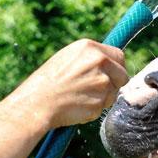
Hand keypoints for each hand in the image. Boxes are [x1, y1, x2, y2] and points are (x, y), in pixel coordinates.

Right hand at [11, 39, 128, 129]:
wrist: (34, 104)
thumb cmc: (46, 83)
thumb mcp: (67, 59)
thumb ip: (90, 59)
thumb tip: (110, 62)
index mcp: (90, 48)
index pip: (119, 56)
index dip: (116, 67)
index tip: (111, 74)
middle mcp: (100, 62)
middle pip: (122, 75)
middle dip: (114, 83)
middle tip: (93, 89)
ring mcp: (102, 82)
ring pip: (113, 93)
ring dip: (102, 98)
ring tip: (78, 96)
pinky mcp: (100, 101)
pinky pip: (103, 107)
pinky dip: (93, 109)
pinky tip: (77, 106)